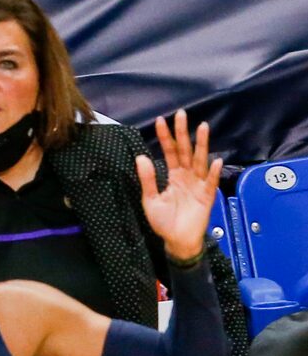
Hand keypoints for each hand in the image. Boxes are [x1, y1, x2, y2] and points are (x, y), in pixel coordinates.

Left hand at [135, 111, 221, 264]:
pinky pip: (210, 183)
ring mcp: (198, 185)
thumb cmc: (164, 222)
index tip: (160, 121)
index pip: (169, 152)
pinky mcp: (206, 197)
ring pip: (199, 161)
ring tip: (202, 127)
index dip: (165, 137)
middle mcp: (186, 176)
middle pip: (185, 151)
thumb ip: (147, 179)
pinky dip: (213, 173)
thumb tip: (141, 157)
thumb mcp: (150, 200)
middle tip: (181, 114)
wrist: (177, 241)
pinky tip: (215, 161)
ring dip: (201, 145)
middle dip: (183, 133)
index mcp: (173, 176)